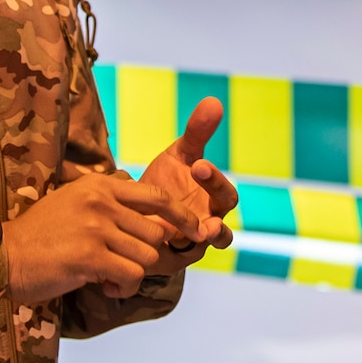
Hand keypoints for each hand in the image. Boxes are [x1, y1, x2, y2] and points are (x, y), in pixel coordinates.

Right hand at [1, 174, 201, 304]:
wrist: (2, 258)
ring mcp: (95, 228)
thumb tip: (152, 217)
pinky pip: (131, 275)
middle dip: (147, 255)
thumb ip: (109, 204)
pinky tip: (102, 286)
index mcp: (99, 187)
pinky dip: (123, 286)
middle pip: (155, 232)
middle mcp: (100, 203)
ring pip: (146, 256)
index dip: (182, 214)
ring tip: (108, 278)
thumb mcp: (74, 204)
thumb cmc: (39, 236)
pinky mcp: (89, 256)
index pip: (156, 196)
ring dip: (132, 274)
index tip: (194, 230)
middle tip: (122, 266)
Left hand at [138, 98, 240, 263]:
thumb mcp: (180, 155)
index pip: (226, 195)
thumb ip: (198, 132)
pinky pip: (168, 261)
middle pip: (221, 229)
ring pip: (199, 251)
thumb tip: (214, 100)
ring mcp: (188, 247)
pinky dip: (160, 255)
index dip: (215, 181)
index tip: (198, 165)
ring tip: (193, 235)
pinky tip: (148, 243)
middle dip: (210, 220)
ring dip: (196, 243)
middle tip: (198, 203)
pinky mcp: (165, 261)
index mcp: (213, 202)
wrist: (136, 211)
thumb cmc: (166, 182)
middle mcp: (207, 227)